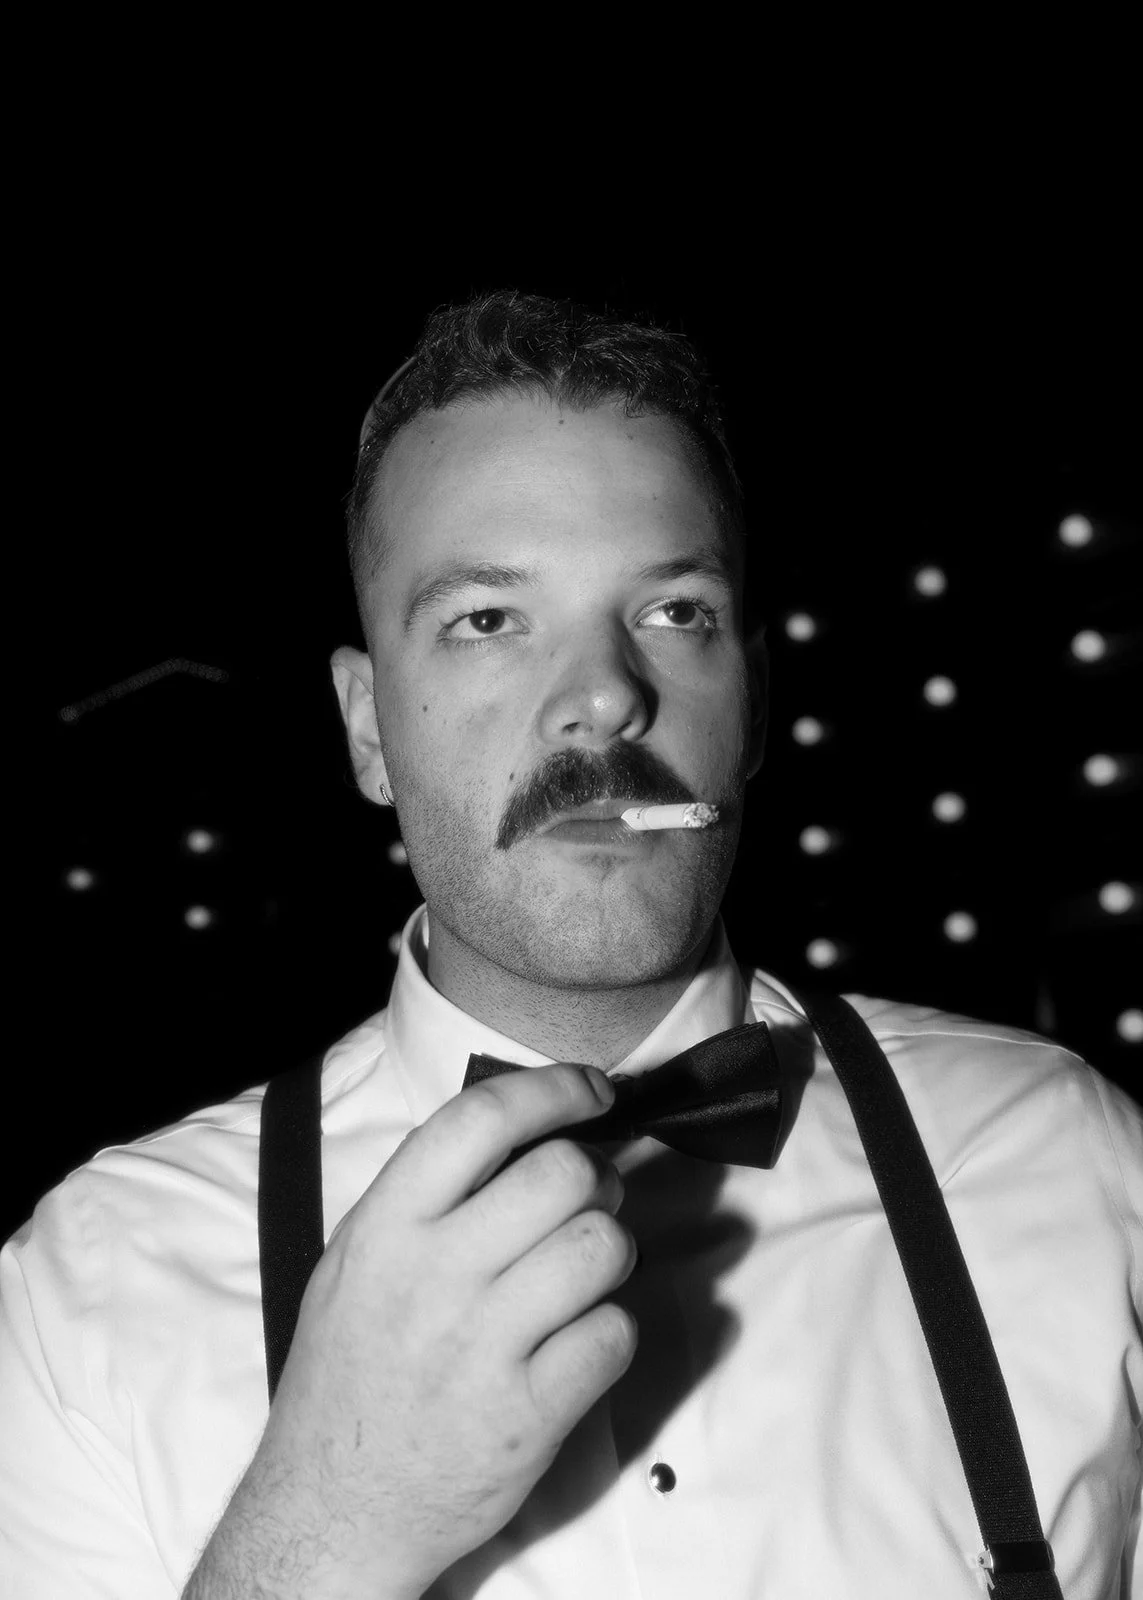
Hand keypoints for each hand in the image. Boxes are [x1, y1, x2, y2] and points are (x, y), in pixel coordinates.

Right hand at [247, 1063, 637, 1598]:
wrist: (333, 1508)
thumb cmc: (352, 1371)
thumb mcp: (357, 1261)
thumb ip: (427, 1194)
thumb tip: (525, 1129)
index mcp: (385, 1227)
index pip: (481, 1120)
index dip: (552, 1089)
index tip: (591, 1091)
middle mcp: (433, 1277)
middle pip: (563, 1175)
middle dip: (598, 1178)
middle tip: (590, 1199)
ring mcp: (482, 1348)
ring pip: (601, 1246)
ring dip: (613, 1250)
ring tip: (585, 1271)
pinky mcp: (528, 1414)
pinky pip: (614, 1334)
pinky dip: (612, 1330)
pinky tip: (581, 1339)